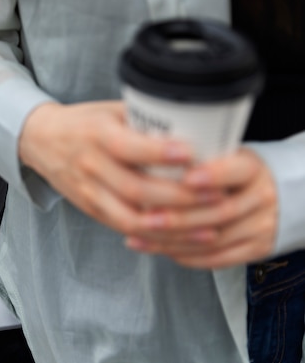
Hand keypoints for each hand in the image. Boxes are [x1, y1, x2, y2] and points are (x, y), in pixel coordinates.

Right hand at [19, 101, 209, 237]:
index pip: (128, 147)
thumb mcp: (110, 111)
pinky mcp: (92, 211)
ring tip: (209, 226)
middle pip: (136, 189)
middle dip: (180, 197)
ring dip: (174, 227)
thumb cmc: (83, 122)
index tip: (193, 154)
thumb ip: (145, 119)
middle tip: (217, 195)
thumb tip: (194, 125)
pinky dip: (157, 238)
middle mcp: (91, 166)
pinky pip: (127, 229)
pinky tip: (184, 237)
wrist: (40, 140)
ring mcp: (90, 193)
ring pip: (133, 219)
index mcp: (97, 135)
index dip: (160, 153)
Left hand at [126, 148, 277, 268]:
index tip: (186, 178)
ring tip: (141, 236)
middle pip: (220, 212)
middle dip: (179, 218)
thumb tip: (150, 161)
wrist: (273, 194)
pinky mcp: (258, 249)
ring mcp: (262, 226)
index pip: (237, 171)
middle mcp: (262, 197)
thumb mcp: (222, 157)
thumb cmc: (232, 173)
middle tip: (146, 218)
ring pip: (215, 240)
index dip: (213, 175)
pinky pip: (218, 258)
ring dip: (174, 241)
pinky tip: (161, 249)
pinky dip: (186, 255)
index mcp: (252, 169)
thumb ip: (195, 160)